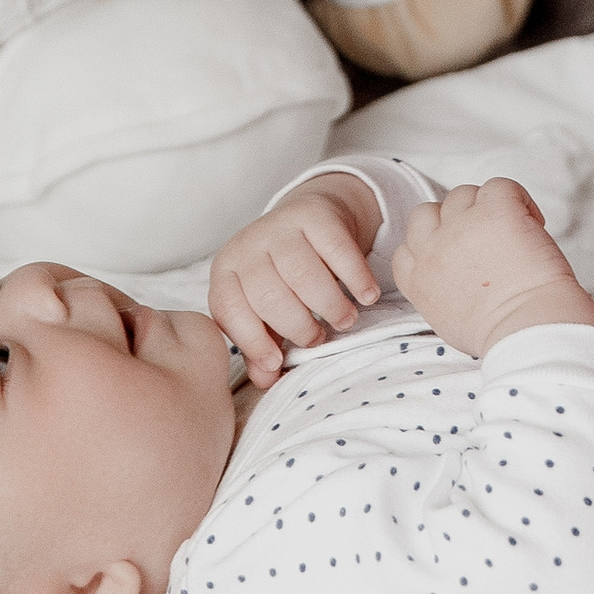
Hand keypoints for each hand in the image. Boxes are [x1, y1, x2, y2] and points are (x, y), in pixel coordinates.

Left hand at [207, 178, 382, 386]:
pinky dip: (356, 278)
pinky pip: (337, 249)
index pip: (230, 309)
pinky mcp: (314, 213)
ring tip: (345, 321)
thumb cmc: (281, 276)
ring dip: (329, 305)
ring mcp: (279, 225)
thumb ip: (261, 345)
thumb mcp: (262, 309)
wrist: (307, 218)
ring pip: (303, 273)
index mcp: (226, 272)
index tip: (278, 363)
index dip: (252, 341)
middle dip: (298, 326)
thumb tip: (267, 380)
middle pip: (269, 295)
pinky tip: (367, 296)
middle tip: (318, 339)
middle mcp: (248, 245)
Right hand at [391, 176, 593, 361]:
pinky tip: (533, 221)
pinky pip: (500, 186)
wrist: (526, 328)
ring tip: (513, 231)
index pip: (407, 245)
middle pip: (426, 212)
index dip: (431, 242)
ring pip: (463, 194)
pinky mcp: (496, 209)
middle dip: (450, 220)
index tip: (455, 252)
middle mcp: (433, 247)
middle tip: (482, 237)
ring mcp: (463, 224)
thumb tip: (456, 283)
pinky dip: (519, 199)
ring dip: (484, 207)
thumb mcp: (447, 321)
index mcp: (418, 278)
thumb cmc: (497, 335)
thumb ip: (440, 293)